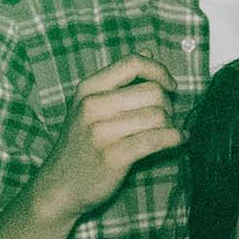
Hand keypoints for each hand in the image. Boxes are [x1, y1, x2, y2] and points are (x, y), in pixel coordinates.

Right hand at [30, 54, 182, 221]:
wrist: (60, 187)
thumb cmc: (81, 145)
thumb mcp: (89, 106)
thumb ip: (118, 81)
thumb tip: (149, 52)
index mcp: (88, 89)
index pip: (133, 63)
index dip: (160, 71)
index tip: (170, 86)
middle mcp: (92, 106)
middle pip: (153, 91)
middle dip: (169, 104)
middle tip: (167, 118)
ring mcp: (101, 132)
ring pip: (158, 116)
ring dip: (171, 125)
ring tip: (169, 132)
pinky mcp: (113, 156)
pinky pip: (156, 139)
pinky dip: (175, 139)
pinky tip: (178, 141)